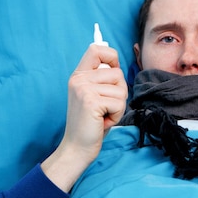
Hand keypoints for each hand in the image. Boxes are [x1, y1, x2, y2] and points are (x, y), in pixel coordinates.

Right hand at [42, 44, 127, 191]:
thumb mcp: (94, 96)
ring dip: (118, 106)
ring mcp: (83, 89)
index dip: (111, 57)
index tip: (112, 71)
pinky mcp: (91, 102)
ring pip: (121, 90)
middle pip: (117, 73)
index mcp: (79, 75)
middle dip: (119, 92)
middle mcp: (79, 79)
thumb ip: (102, 80)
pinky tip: (103, 121)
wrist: (76, 148)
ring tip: (103, 115)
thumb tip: (116, 65)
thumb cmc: (91, 123)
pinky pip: (119, 103)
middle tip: (105, 107)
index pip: (96, 49)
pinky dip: (117, 115)